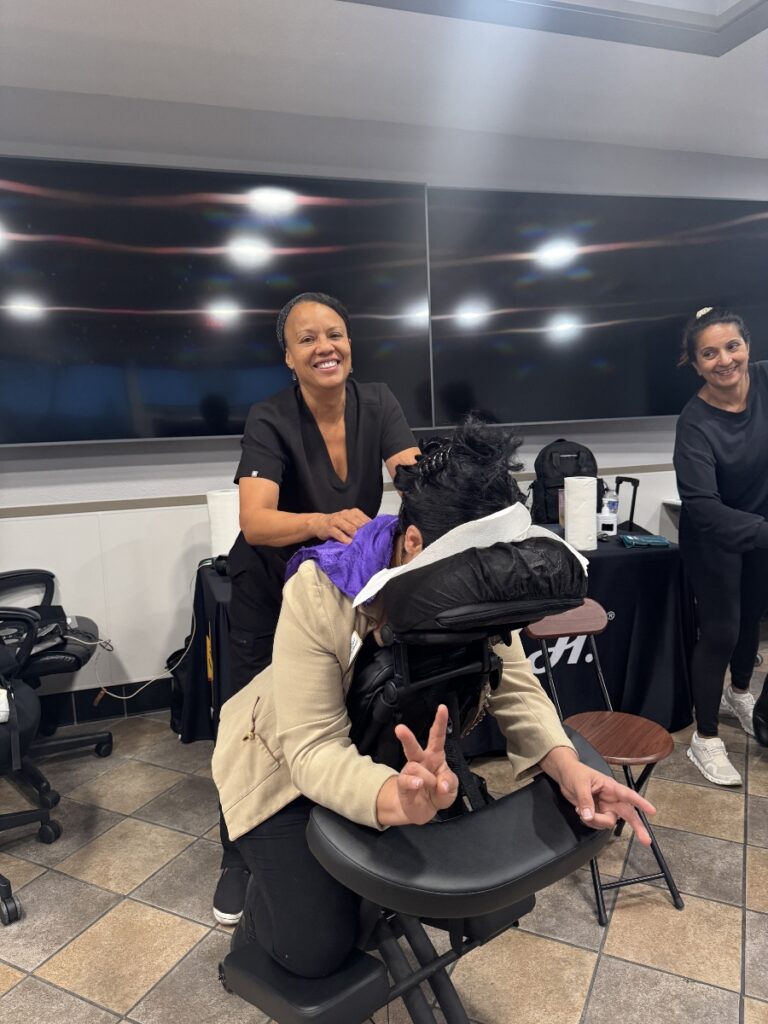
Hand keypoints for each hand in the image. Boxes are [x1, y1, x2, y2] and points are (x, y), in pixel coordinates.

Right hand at [312, 508, 369, 543]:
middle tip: (367, 541)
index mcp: (352, 512)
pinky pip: (339, 534)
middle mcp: (345, 514)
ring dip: (356, 536)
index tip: (373, 535)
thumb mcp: (349, 520)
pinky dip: (345, 540)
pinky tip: (349, 544)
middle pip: (358, 524)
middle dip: (363, 533)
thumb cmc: (337, 523)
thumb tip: (372, 532)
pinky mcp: (329, 528)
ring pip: (350, 528)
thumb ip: (359, 524)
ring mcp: (337, 521)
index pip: (364, 519)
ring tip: (359, 543)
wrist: (318, 522)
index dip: (370, 527)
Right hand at [377, 705, 458, 825]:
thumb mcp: (451, 789)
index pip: (437, 737)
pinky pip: (406, 780)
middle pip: (413, 747)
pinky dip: (414, 783)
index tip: (442, 707)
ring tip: (429, 786)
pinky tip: (419, 785)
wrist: (423, 811)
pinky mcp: (403, 785)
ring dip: (426, 778)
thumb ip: (450, 783)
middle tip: (399, 729)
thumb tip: (443, 784)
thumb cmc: (438, 793)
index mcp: (436, 757)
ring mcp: (410, 772)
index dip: (440, 722)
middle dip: (407, 738)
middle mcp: (421, 761)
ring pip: (413, 767)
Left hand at [542, 748, 655, 844]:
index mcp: (611, 787)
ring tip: (580, 809)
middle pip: (627, 814)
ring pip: (608, 822)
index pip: (628, 795)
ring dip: (596, 821)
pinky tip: (580, 811)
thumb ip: (585, 800)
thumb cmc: (575, 773)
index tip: (652, 811)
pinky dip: (589, 822)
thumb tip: (588, 815)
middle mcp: (611, 799)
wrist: (565, 776)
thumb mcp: (580, 784)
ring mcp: (605, 807)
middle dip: (637, 827)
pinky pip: (598, 824)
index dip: (640, 802)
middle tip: (646, 841)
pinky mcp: (597, 813)